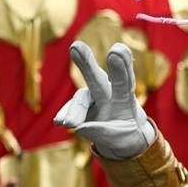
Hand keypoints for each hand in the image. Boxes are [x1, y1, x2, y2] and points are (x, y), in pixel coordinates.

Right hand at [54, 41, 155, 159]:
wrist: (122, 140)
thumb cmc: (127, 136)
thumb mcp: (124, 139)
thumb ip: (104, 132)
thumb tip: (79, 127)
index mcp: (125, 99)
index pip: (124, 82)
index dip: (121, 67)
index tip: (115, 51)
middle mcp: (108, 94)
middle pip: (97, 77)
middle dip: (87, 62)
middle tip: (76, 46)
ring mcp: (91, 99)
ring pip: (80, 98)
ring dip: (75, 110)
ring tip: (69, 124)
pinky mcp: (79, 107)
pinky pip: (70, 110)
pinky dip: (65, 115)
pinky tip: (60, 122)